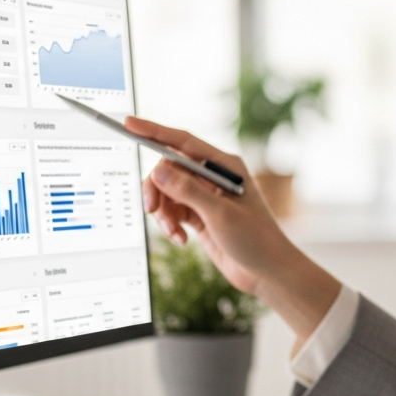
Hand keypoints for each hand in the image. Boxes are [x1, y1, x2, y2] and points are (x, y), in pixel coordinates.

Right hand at [130, 116, 340, 338]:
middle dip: (156, 188)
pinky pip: (172, 211)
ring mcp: (205, 196)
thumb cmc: (256, 239)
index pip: (182, 141)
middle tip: (151, 209)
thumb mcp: (219, 214)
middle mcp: (213, 177)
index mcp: (224, 166)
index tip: (129, 123)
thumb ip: (187, 191)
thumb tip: (158, 170)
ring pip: (167, 192)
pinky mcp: (200, 215)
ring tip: (174, 232)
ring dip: (163, 213)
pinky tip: (181, 240)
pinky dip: (170, 225)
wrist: (267, 272)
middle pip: (168, 169)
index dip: (154, 131)